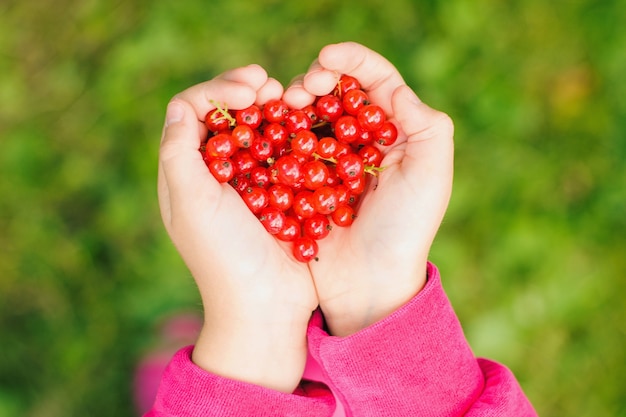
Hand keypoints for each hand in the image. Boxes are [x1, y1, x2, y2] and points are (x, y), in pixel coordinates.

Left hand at [158, 65, 317, 391]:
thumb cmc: (223, 256)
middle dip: (246, 93)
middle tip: (270, 84)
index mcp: (187, 173)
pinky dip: (293, 135)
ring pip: (257, 130)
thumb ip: (178, 152)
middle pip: (226, 116)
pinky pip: (285, 154)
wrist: (265, 306)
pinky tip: (306, 127)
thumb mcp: (191, 204)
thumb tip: (183, 106)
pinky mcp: (281, 195)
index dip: (218, 91)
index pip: (193, 112)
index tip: (250, 90)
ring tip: (290, 97)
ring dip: (272, 109)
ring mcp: (250, 184)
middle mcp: (215, 174)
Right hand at [284, 42, 454, 335]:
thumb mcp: (431, 176)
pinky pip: (288, 147)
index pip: (375, 81)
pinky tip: (271, 128)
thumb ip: (425, 125)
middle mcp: (361, 142)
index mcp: (395, 134)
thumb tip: (393, 89)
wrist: (369, 284)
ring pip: (309, 115)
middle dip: (317, 79)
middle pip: (336, 92)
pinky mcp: (302, 182)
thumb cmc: (404, 229)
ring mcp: (329, 162)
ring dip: (295, 102)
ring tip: (286, 105)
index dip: (351, 60)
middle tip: (302, 89)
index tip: (326, 57)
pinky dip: (279, 131)